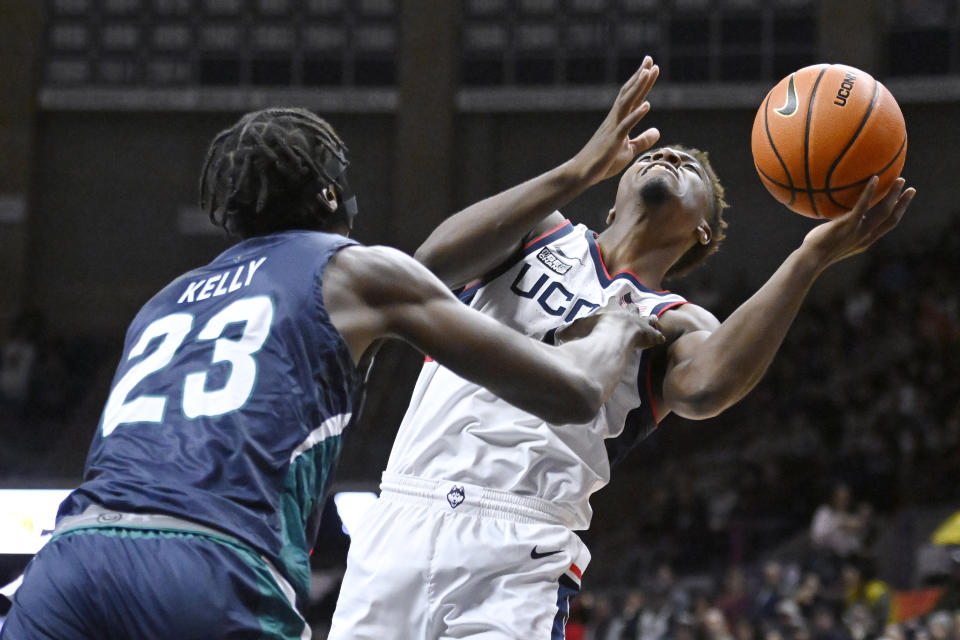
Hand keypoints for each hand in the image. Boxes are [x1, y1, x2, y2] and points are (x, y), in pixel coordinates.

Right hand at [558, 310, 665, 350]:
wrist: (613, 336)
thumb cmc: (594, 330)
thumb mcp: (575, 328)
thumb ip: (567, 331)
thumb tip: (556, 335)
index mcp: (611, 308)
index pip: (613, 301)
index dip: (614, 300)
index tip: (615, 298)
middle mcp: (627, 313)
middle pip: (632, 308)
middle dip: (633, 309)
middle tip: (635, 308)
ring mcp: (640, 323)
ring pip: (648, 319)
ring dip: (650, 320)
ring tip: (654, 318)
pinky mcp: (649, 335)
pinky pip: (656, 336)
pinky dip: (657, 337)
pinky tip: (659, 339)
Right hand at [569, 56, 660, 184]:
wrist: (582, 172)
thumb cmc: (603, 162)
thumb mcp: (628, 150)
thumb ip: (643, 140)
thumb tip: (657, 131)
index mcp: (619, 120)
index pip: (632, 97)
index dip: (641, 81)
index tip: (650, 66)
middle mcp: (615, 119)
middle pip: (630, 94)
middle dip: (640, 77)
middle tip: (649, 59)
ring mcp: (613, 128)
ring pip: (627, 103)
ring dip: (638, 88)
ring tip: (648, 72)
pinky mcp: (613, 140)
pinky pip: (626, 125)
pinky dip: (637, 115)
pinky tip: (647, 105)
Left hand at [800, 176, 915, 269]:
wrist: (810, 260)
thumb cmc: (815, 250)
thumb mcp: (833, 239)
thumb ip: (840, 229)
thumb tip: (835, 215)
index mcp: (865, 241)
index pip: (887, 226)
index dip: (898, 213)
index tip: (905, 202)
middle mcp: (866, 237)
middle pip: (891, 218)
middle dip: (903, 203)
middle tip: (910, 188)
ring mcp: (859, 231)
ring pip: (883, 211)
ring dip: (893, 194)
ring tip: (899, 179)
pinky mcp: (848, 225)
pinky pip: (863, 206)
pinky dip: (870, 191)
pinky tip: (874, 178)